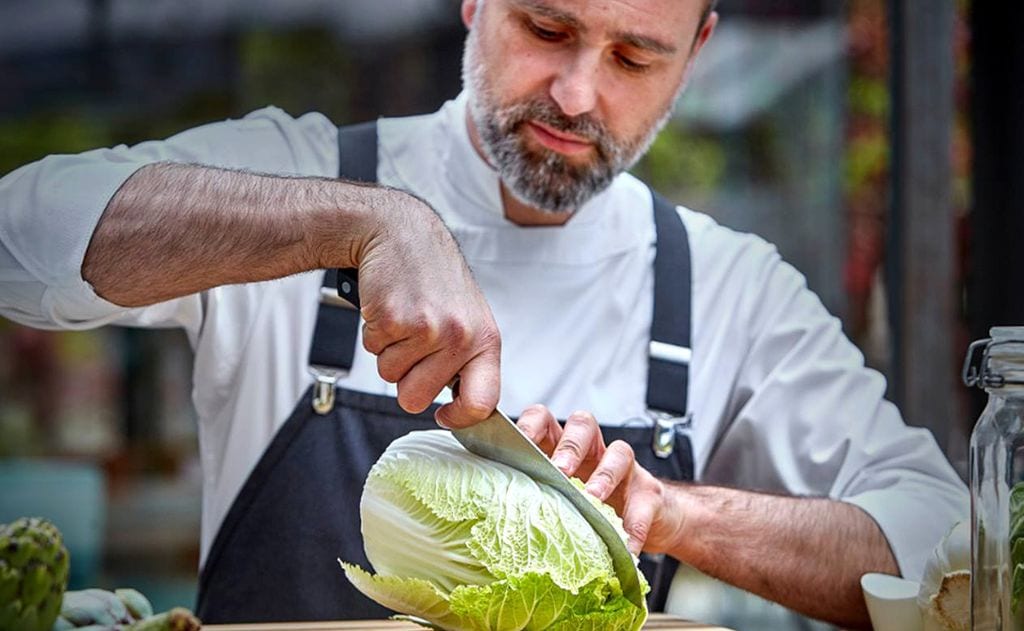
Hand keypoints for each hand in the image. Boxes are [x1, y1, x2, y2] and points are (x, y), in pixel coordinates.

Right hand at [352, 189, 500, 427]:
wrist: (402, 233)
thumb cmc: (433, 278)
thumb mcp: (468, 317)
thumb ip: (467, 360)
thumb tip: (463, 408)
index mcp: (486, 340)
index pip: (482, 402)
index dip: (460, 419)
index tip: (444, 416)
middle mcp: (460, 336)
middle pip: (416, 399)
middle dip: (405, 379)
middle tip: (412, 343)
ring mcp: (427, 329)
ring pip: (390, 377)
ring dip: (389, 352)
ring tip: (403, 318)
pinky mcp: (393, 319)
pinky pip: (372, 350)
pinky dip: (373, 333)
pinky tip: (389, 307)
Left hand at [516, 405, 681, 554]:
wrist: (647, 521)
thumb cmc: (590, 509)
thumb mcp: (560, 501)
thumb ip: (537, 499)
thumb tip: (496, 517)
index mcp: (563, 448)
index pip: (545, 421)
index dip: (532, 425)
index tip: (517, 442)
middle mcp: (593, 451)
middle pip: (583, 425)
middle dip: (570, 446)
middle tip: (559, 470)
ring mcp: (624, 468)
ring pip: (618, 450)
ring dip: (604, 474)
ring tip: (593, 497)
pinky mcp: (648, 490)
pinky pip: (645, 499)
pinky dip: (635, 522)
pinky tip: (627, 541)